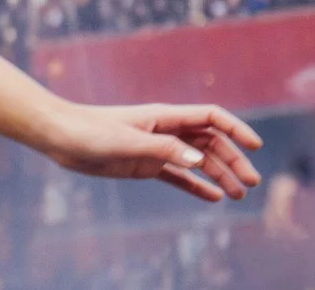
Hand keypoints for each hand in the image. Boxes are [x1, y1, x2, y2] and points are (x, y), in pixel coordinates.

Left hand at [37, 102, 263, 201]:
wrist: (60, 137)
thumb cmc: (90, 132)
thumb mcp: (127, 142)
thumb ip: (163, 150)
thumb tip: (199, 160)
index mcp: (164, 117)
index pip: (210, 118)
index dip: (235, 129)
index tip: (255, 146)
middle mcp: (165, 131)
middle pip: (209, 142)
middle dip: (232, 160)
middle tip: (251, 183)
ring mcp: (156, 148)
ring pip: (197, 161)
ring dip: (219, 175)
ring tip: (238, 195)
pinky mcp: (144, 164)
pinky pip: (177, 176)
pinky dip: (196, 186)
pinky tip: (213, 197)